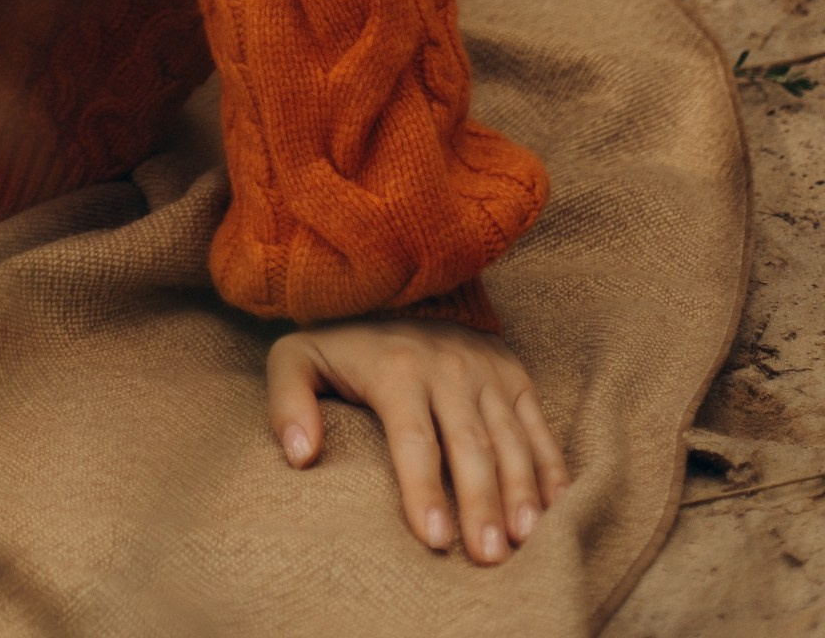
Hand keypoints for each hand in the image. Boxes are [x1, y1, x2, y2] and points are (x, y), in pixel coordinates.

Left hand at [266, 318, 568, 564]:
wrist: (396, 284)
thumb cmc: (343, 342)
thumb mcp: (297, 358)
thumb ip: (287, 402)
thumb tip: (300, 455)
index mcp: (397, 368)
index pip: (414, 439)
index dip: (424, 490)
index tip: (433, 539)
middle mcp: (448, 367)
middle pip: (470, 446)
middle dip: (481, 504)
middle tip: (487, 559)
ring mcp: (486, 370)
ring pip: (510, 439)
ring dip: (521, 493)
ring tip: (525, 542)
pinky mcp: (513, 373)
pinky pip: (538, 425)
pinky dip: (551, 467)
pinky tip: (556, 510)